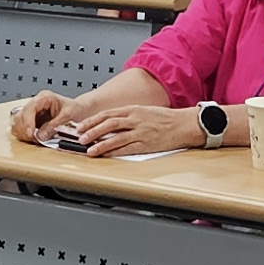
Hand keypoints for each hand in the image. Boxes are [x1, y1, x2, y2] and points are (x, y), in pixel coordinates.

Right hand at [10, 91, 72, 142]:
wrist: (80, 111)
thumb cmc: (76, 109)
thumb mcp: (68, 115)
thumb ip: (54, 125)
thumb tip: (40, 135)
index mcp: (44, 97)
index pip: (30, 108)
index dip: (28, 121)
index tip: (30, 133)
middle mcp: (36, 104)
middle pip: (20, 116)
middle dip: (25, 129)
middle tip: (34, 139)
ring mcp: (32, 113)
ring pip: (17, 123)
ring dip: (23, 133)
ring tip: (35, 139)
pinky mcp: (31, 122)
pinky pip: (20, 129)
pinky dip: (24, 135)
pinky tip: (33, 138)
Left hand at [65, 100, 204, 156]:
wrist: (184, 124)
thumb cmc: (166, 119)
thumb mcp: (144, 112)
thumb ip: (128, 117)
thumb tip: (110, 123)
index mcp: (133, 110)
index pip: (107, 114)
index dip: (92, 120)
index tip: (80, 126)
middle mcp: (135, 119)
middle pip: (108, 123)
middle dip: (91, 130)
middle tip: (79, 137)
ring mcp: (140, 131)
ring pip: (115, 136)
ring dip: (100, 143)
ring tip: (88, 149)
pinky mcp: (146, 143)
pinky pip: (126, 148)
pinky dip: (113, 151)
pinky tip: (105, 154)